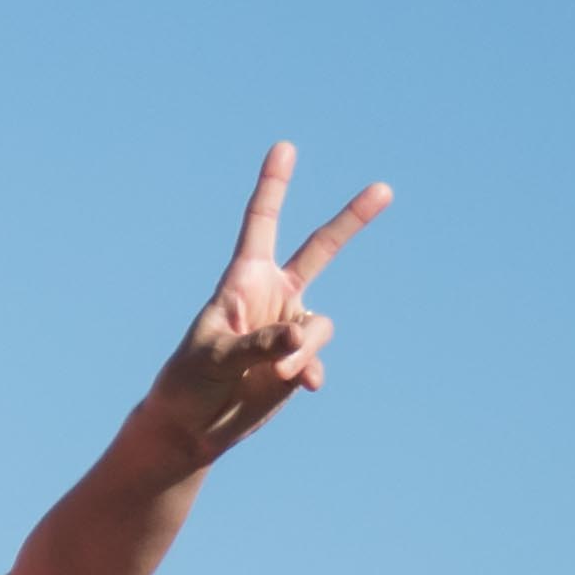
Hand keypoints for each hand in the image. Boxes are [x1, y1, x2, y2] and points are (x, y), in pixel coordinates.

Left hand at [143, 145, 389, 463]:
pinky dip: (312, 371)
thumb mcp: (216, 357)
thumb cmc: (189, 381)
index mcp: (244, 279)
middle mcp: (273, 296)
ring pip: (321, 326)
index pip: (262, 222)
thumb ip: (259, 343)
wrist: (194, 426)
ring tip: (273, 374)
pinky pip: (319, 357)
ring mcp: (291, 328)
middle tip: (385, 188)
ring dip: (303, 350)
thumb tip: (301, 338)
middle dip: (352, 220)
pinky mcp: (300, 361)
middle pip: (320, 249)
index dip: (273, 185)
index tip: (285, 148)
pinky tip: (303, 385)